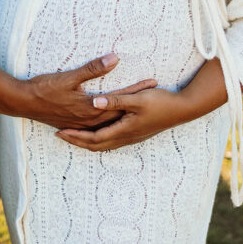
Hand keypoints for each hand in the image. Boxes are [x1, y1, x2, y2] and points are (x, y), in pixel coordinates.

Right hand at [4, 53, 156, 129]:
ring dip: (125, 115)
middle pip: (119, 113)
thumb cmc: (44, 88)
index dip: (137, 91)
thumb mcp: (69, 76)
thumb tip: (114, 59)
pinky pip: (99, 128)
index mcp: (90, 108)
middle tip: (153, 95)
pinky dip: (111, 124)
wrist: (22, 103)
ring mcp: (82, 125)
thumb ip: (93, 68)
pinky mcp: (75, 125)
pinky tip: (114, 121)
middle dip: (136, 103)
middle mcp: (89, 120)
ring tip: (139, 110)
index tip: (152, 83)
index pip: (121, 99)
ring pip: (111, 123)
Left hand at [55, 87, 188, 149]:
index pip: (93, 138)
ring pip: (103, 145)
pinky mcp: (136, 133)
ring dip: (87, 141)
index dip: (75, 136)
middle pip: (95, 145)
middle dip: (77, 141)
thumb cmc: (160, 102)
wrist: (182, 109)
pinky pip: (111, 141)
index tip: (60, 131)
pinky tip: (96, 133)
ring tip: (73, 135)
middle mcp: (126, 137)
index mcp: (124, 130)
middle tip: (60, 135)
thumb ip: (115, 100)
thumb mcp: (137, 98)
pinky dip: (98, 139)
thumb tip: (94, 102)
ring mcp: (132, 137)